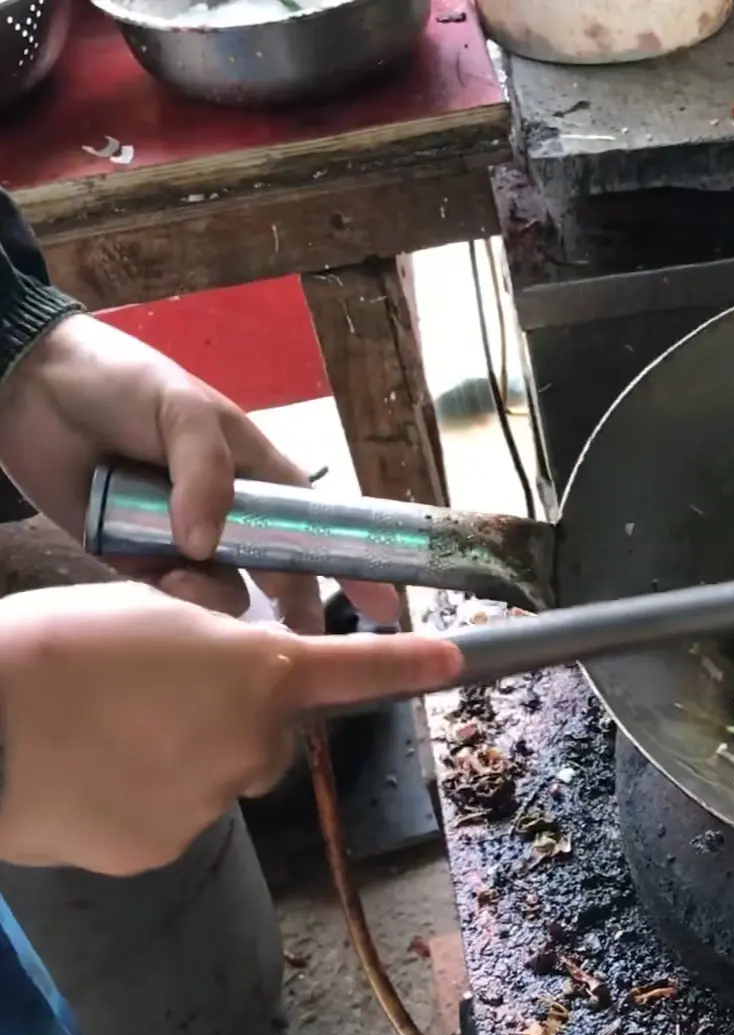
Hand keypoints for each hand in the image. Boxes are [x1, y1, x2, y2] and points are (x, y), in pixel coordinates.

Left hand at [0, 315, 398, 631]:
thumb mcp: (181, 408)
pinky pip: (166, 598)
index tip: (385, 608)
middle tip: (293, 640)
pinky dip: (168, 600)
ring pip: (224, 593)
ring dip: (213, 599)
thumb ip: (205, 473)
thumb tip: (206, 547)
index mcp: (259, 473)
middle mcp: (230, 513)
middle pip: (280, 573)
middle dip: (293, 606)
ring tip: (180, 579)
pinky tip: (154, 579)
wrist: (27, 386)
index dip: (355, 564)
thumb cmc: (122, 381)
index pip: (320, 525)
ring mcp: (182, 540)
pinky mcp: (132, 559)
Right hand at [0, 582, 462, 875]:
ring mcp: (211, 803)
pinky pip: (173, 818)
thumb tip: (237, 661)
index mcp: (258, 673)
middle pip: (270, 734)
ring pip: (217, 777)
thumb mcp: (151, 612)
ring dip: (184, 757)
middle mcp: (253, 743)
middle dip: (234, 716)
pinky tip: (92, 775)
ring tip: (106, 730)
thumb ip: (217, 640)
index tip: (453, 661)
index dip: (407, 665)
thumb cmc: (55, 650)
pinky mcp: (165, 849)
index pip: (355, 670)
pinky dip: (144, 799)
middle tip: (157, 693)